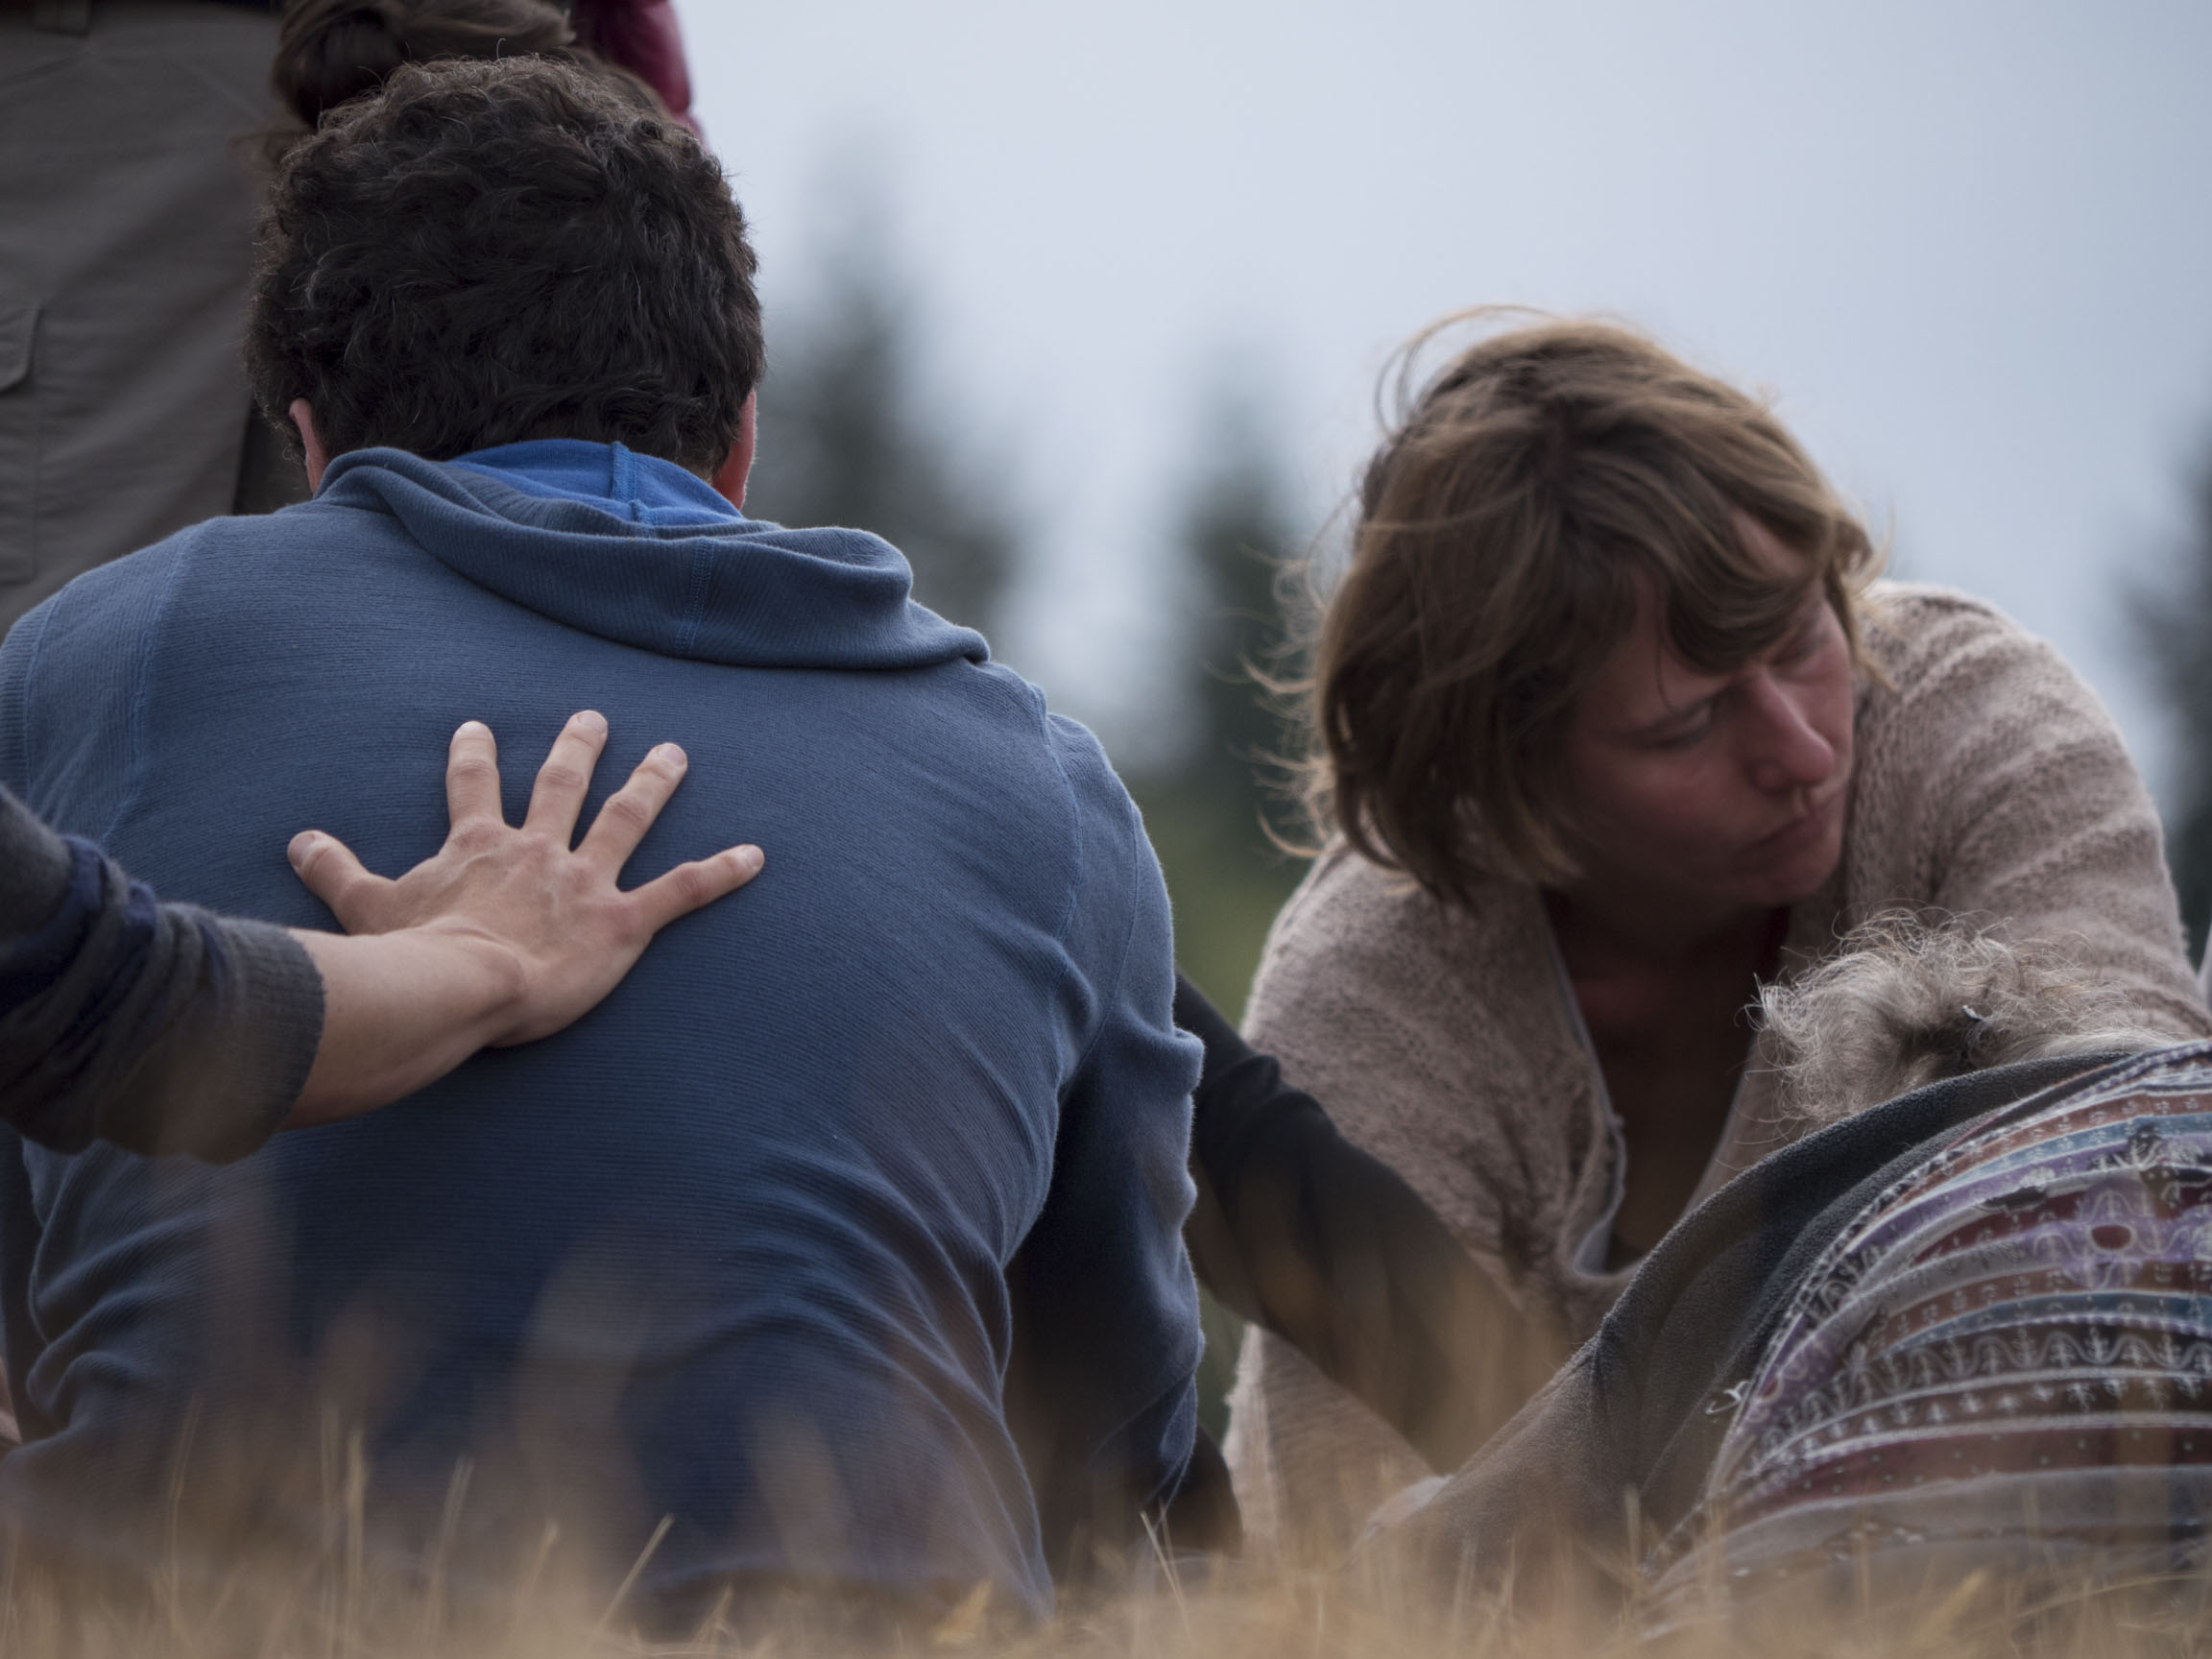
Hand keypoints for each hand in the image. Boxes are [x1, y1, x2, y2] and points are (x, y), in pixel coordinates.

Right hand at [288, 711, 761, 1050]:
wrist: (456, 988)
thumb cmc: (411, 957)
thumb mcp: (364, 909)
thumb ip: (336, 871)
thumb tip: (298, 840)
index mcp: (479, 845)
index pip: (474, 784)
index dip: (475, 755)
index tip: (475, 729)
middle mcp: (538, 850)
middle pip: (562, 783)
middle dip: (579, 746)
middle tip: (594, 718)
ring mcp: (584, 881)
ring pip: (626, 818)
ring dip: (652, 784)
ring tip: (675, 754)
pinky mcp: (623, 921)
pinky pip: (681, 891)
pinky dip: (721, 873)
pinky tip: (756, 857)